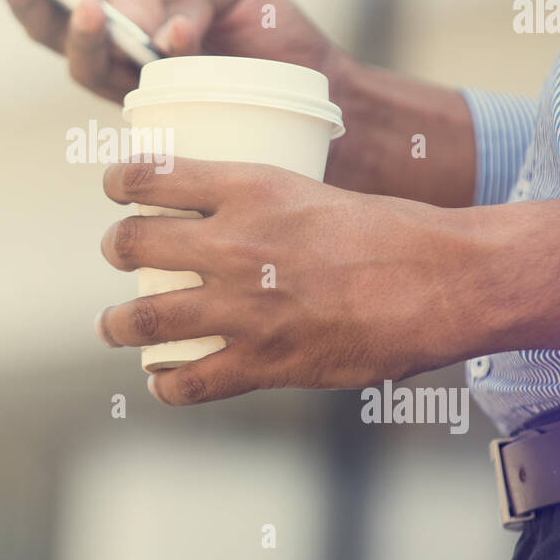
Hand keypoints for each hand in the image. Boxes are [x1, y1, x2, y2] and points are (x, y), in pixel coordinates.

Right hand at [0, 0, 340, 103]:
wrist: (322, 91)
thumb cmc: (273, 33)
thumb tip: (163, 38)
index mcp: (128, 9)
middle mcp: (122, 52)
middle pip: (54, 32)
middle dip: (28, 1)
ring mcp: (138, 89)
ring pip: (85, 68)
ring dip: (79, 36)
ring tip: (87, 5)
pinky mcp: (165, 121)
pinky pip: (136, 101)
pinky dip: (147, 70)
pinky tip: (163, 45)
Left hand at [93, 158, 559, 405]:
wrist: (445, 281)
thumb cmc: (392, 232)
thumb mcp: (316, 192)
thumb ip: (264, 206)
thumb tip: (229, 216)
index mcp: (250, 189)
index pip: (152, 174)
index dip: (119, 181)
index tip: (115, 188)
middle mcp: (234, 245)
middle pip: (132, 244)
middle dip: (116, 248)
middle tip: (120, 253)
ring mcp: (244, 308)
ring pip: (141, 318)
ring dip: (117, 324)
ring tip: (114, 326)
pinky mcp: (264, 362)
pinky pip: (187, 383)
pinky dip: (167, 384)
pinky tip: (166, 380)